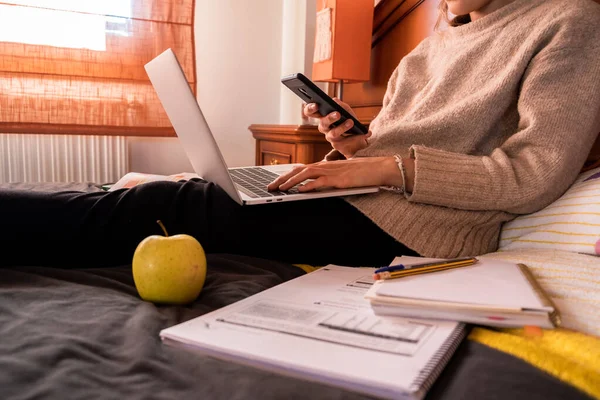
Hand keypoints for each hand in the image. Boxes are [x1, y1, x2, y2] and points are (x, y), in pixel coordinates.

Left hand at [267, 156, 408, 192]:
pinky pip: (321, 181)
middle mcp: (325, 166)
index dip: (287, 175)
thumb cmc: (362, 172)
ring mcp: (332, 171)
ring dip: (291, 182)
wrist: (378, 168)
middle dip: (282, 179)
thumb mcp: (341, 175)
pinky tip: (301, 190)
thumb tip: (315, 186)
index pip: (301, 169)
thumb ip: (328, 179)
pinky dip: (309, 185)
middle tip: (270, 187)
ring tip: (281, 189)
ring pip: (306, 174)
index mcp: (325, 165)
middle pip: (299, 170)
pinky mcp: (339, 179)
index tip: (276, 182)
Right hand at [304, 99, 371, 158]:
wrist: (356, 139)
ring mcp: (331, 138)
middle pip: (322, 124)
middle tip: (338, 114)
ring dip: (343, 127)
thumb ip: (341, 106)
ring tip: (351, 122)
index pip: (311, 113)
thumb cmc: (348, 121)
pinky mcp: (339, 146)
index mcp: (323, 117)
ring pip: (333, 134)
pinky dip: (358, 136)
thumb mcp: (346, 111)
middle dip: (329, 118)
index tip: (316, 105)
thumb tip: (335, 101)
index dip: (310, 109)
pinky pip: (347, 141)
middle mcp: (324, 128)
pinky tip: (366, 132)